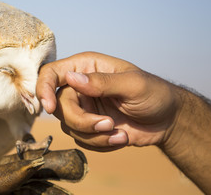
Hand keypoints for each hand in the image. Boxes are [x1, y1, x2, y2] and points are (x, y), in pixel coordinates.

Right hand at [36, 52, 179, 150]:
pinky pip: (80, 140)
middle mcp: (80, 87)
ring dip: (94, 135)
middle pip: (58, 106)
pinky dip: (100, 144)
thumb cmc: (155, 94)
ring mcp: (83, 108)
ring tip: (119, 133)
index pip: (51, 73)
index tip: (50, 108)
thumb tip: (71, 78)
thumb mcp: (133, 84)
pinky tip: (120, 138)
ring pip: (68, 126)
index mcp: (86, 67)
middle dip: (81, 121)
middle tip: (108, 125)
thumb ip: (102, 82)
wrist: (167, 120)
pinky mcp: (88, 127)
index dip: (43, 88)